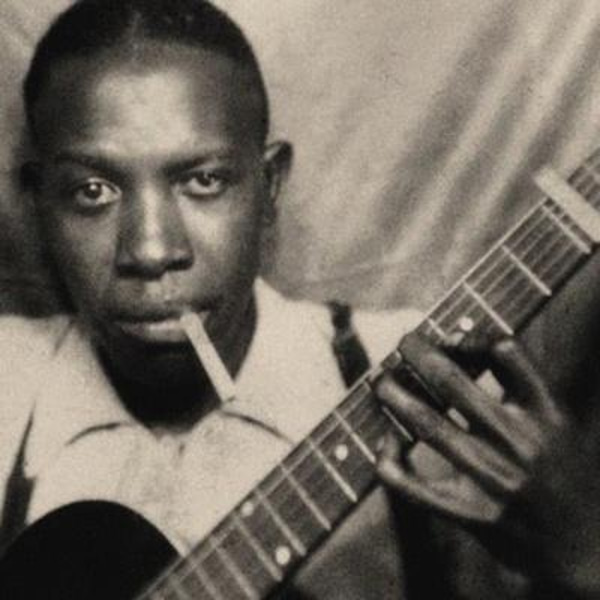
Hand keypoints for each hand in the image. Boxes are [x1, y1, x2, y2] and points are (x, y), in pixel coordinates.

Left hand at [374, 332, 599, 596]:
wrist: (587, 547)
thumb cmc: (564, 473)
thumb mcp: (559, 424)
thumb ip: (521, 388)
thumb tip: (459, 343)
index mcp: (547, 414)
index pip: (505, 352)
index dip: (469, 335)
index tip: (450, 336)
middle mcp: (520, 442)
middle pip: (452, 381)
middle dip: (417, 353)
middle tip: (403, 341)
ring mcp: (495, 480)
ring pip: (428, 424)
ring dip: (394, 395)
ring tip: (380, 381)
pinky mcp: (473, 516)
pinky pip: (415, 487)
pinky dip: (390, 463)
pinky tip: (385, 446)